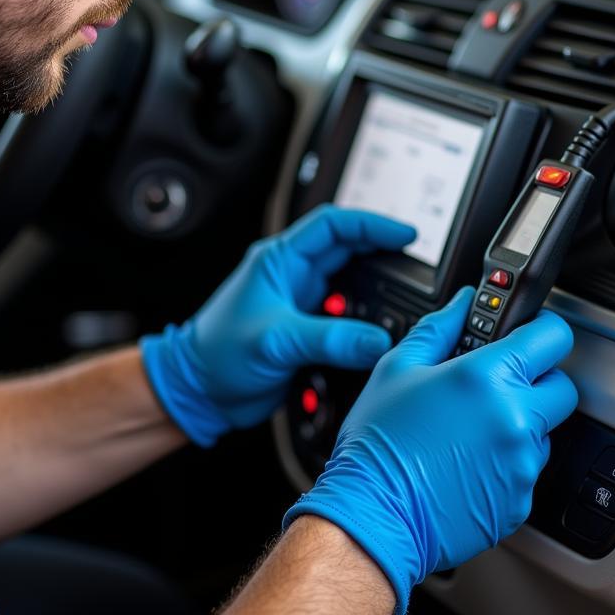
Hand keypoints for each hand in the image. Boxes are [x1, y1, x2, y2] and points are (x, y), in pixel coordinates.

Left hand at [139, 204, 415, 445]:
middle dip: (382, 255)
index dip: (371, 224)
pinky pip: (345, 319)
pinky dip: (365, 325)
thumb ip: (328, 339)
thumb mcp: (275, 341)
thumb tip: (377, 340)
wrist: (198, 390)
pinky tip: (379, 336)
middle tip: (417, 267)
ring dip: (376, 293)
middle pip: (347, 252)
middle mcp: (292, 277)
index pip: (332, 225)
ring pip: (350, 286)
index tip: (406, 234)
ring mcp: (300, 303)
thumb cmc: (217, 354)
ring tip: (406, 301)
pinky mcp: (306, 331)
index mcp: (279, 260)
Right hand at [283, 287, 577, 610]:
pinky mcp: (521, 502)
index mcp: (486, 378)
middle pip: (561, 386)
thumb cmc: (380, 444)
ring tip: (468, 429)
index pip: (552, 337)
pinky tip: (467, 460)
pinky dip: (506, 462)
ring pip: (544, 430)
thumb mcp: (397, 368)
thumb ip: (439, 328)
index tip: (530, 332)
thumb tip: (464, 303)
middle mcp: (515, 420)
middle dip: (535, 379)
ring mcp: (522, 465)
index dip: (541, 329)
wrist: (375, 515)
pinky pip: (526, 469)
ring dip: (519, 423)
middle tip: (496, 382)